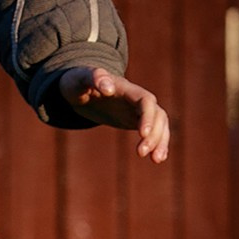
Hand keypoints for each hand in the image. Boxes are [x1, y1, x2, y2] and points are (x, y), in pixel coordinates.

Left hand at [55, 66, 170, 162]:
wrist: (78, 88)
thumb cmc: (77, 82)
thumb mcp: (80, 78)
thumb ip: (94, 78)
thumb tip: (109, 89)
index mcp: (125, 88)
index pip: (146, 100)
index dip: (148, 116)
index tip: (142, 133)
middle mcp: (136, 98)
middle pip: (157, 114)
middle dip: (154, 134)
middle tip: (141, 153)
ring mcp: (137, 110)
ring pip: (159, 124)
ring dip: (160, 141)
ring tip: (156, 160)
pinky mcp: (134, 120)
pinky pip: (152, 132)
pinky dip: (157, 144)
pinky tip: (157, 158)